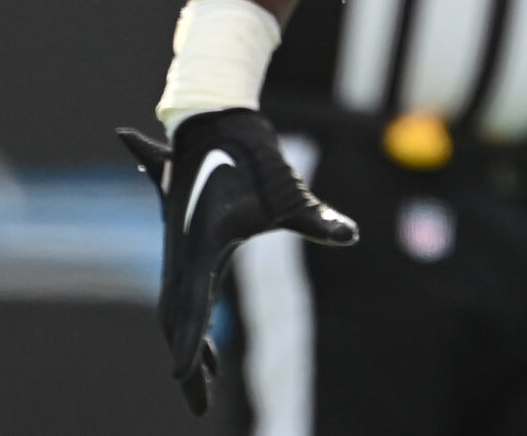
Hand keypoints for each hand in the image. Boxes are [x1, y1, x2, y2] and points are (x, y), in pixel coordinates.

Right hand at [119, 110, 357, 413]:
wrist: (215, 121)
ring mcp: (181, 251)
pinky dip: (190, 323)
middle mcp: (183, 254)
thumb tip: (350, 235)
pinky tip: (208, 345)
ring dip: (187, 345)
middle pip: (177, 321)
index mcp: (201, 248)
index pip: (192, 308)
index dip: (189, 346)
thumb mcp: (286, 193)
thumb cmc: (251, 157)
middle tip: (199, 405)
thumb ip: (316, 218)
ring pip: (175, 311)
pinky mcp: (186, 246)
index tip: (183, 379)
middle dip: (188, 363)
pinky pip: (182, 296)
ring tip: (202, 383)